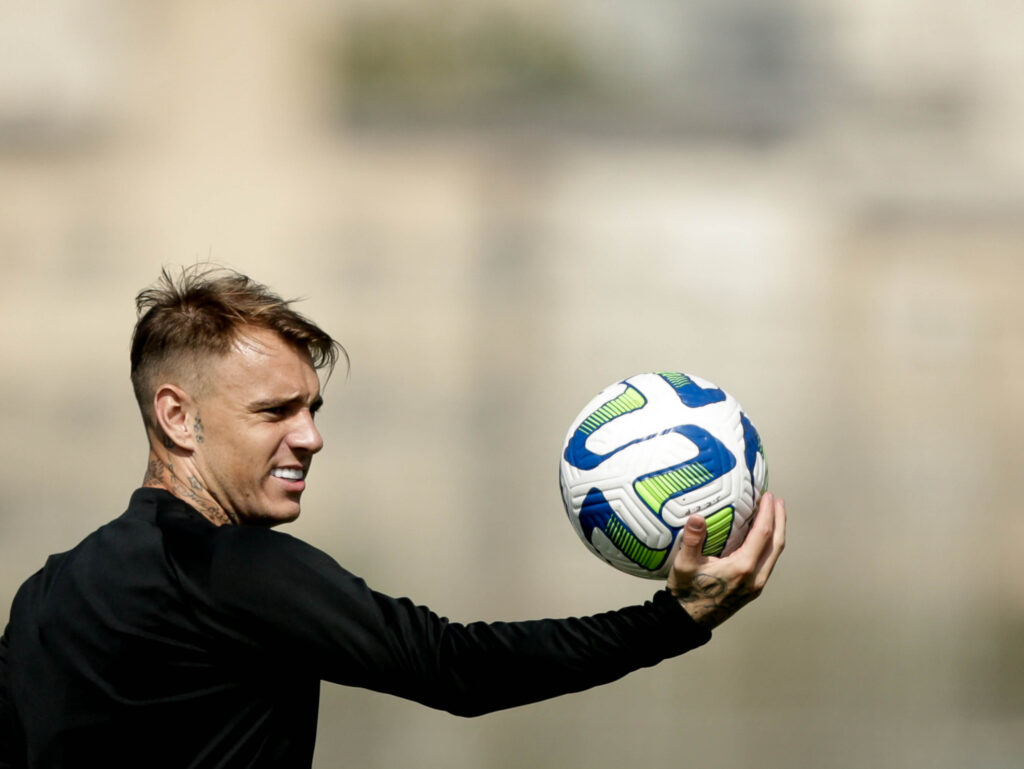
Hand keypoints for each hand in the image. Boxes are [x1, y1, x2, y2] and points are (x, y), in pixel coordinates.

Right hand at [667, 492, 785, 628]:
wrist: (689, 621)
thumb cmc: (687, 592)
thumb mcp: (685, 564)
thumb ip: (692, 540)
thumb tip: (697, 517)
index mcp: (742, 567)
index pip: (763, 534)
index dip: (767, 513)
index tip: (767, 496)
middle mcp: (755, 577)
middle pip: (776, 544)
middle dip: (779, 520)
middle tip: (777, 501)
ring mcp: (756, 585)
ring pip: (774, 554)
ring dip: (777, 533)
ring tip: (774, 516)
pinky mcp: (752, 589)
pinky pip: (768, 562)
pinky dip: (769, 545)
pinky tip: (761, 539)